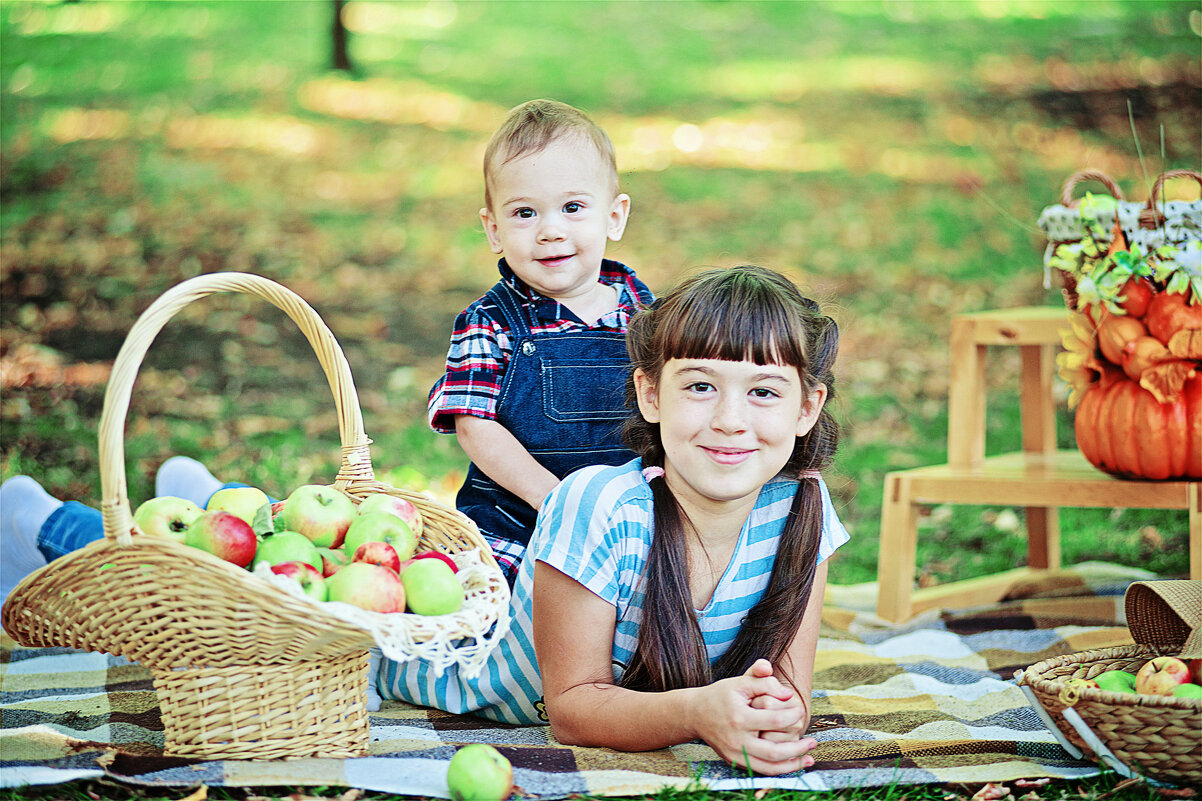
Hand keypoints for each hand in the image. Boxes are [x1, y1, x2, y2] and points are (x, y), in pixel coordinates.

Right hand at [689, 659, 815, 775]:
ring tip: (809, 758)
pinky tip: (793, 763)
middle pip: (774, 751)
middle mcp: (736, 740)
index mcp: (739, 717)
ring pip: (768, 767)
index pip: (774, 720)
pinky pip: (760, 770)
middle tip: (813, 741)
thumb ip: (764, 681)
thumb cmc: (722, 695)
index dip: (792, 715)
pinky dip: (778, 770)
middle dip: (798, 748)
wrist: (695, 714)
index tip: (800, 709)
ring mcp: (734, 754)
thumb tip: (787, 694)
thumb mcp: (740, 681)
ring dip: (792, 765)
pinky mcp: (734, 762)